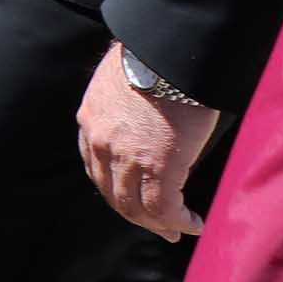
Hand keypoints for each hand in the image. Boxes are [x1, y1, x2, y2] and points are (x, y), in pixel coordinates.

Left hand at [77, 43, 219, 239]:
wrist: (167, 51)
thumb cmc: (153, 59)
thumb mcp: (119, 82)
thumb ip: (123, 106)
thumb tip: (143, 117)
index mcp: (90, 120)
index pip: (96, 167)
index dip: (116, 188)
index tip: (134, 198)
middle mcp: (101, 143)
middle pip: (113, 193)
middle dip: (137, 215)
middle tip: (160, 227)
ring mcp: (126, 157)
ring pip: (136, 207)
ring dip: (158, 224)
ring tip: (177, 230)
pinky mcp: (158, 165)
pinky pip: (163, 208)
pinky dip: (178, 221)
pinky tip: (192, 222)